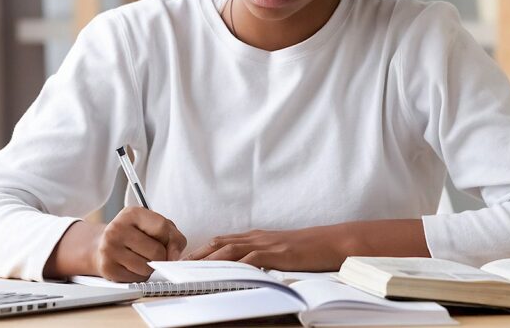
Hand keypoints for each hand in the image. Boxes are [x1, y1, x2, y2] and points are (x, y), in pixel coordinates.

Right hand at [93, 207, 187, 280]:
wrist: (100, 245)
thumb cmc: (132, 234)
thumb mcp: (152, 225)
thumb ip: (172, 236)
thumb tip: (175, 256)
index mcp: (132, 213)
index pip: (162, 228)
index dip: (170, 240)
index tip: (168, 245)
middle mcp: (118, 229)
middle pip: (157, 252)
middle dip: (160, 257)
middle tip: (151, 252)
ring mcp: (110, 249)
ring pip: (147, 268)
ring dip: (149, 268)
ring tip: (140, 258)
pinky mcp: (108, 268)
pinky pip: (136, 279)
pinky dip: (139, 276)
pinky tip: (131, 266)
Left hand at [183, 224, 350, 270]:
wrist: (331, 241)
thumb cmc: (308, 249)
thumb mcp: (280, 252)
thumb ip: (262, 257)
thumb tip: (246, 269)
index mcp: (256, 237)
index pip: (222, 241)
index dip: (202, 250)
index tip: (185, 260)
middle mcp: (257, 237)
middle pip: (219, 243)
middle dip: (197, 254)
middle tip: (178, 266)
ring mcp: (266, 244)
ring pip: (230, 249)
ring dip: (208, 259)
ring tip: (191, 270)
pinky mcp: (276, 253)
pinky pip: (251, 259)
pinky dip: (235, 266)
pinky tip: (224, 273)